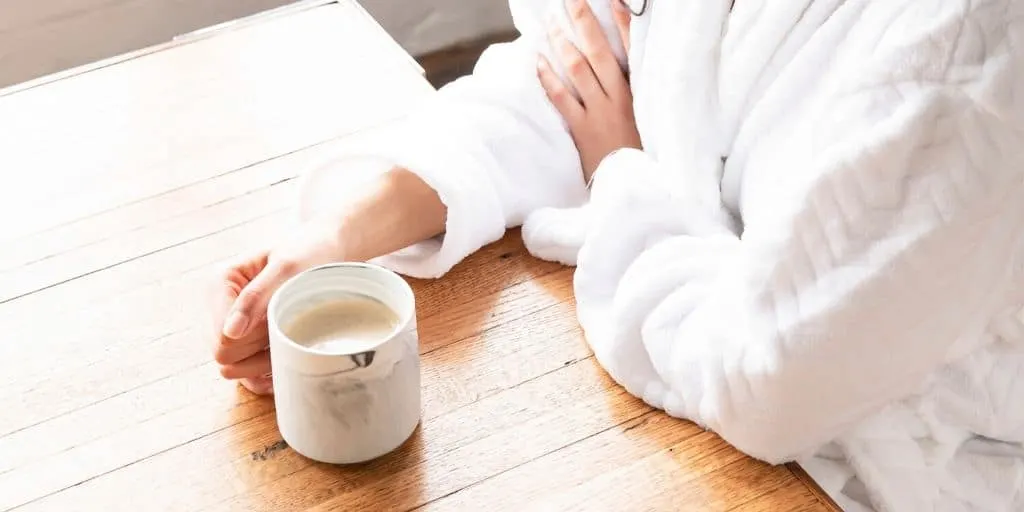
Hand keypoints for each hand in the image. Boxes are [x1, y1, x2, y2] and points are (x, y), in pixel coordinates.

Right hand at [210, 218, 348, 393]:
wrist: (328, 253)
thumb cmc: (309, 254)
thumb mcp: (286, 269)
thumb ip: (255, 298)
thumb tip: (229, 334)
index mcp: (220, 284)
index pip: (222, 338)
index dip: (254, 339)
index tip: (280, 319)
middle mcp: (218, 306)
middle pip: (225, 356)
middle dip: (259, 350)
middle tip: (289, 328)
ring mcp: (229, 326)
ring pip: (232, 369)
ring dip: (263, 364)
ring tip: (291, 341)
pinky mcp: (243, 340)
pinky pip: (243, 374)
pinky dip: (263, 374)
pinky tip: (285, 362)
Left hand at [538, 0, 639, 182]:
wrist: (636, 186)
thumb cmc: (642, 152)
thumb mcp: (649, 118)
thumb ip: (637, 91)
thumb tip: (621, 67)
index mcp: (640, 93)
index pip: (632, 50)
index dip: (623, 23)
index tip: (614, 1)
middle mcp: (620, 98)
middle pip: (600, 52)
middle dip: (584, 22)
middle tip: (571, 0)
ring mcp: (600, 113)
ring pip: (579, 70)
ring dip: (563, 44)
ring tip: (551, 24)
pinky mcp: (583, 130)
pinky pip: (562, 99)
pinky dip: (549, 79)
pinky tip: (538, 61)